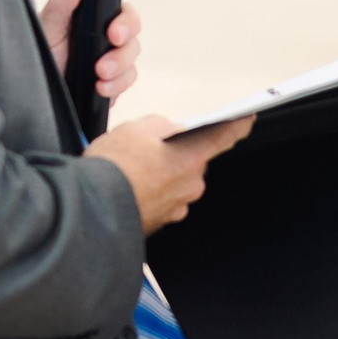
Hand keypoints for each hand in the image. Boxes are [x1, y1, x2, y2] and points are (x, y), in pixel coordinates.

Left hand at [40, 0, 147, 99]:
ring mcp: (111, 53)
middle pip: (132, 21)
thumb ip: (63, 1)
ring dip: (120, 62)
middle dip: (127, 29)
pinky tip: (101, 87)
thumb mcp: (48, 26)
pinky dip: (118, 83)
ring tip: (100, 72)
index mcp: (88, 9)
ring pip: (133, 51)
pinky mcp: (115, 78)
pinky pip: (129, 77)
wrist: (38, 95)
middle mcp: (103, 28)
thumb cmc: (40, 55)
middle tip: (113, 37)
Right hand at [87, 114, 251, 233]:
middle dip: (179, 151)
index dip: (238, 124)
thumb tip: (170, 129)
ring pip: (178, 180)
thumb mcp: (134, 129)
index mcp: (191, 159)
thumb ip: (161, 125)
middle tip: (150, 146)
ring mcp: (178, 207)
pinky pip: (164, 197)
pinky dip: (153, 189)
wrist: (89, 209)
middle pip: (194, 159)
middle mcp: (191, 186)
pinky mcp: (162, 221)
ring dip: (163, 171)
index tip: (248, 118)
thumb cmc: (112, 169)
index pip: (225, 137)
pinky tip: (132, 183)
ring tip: (133, 167)